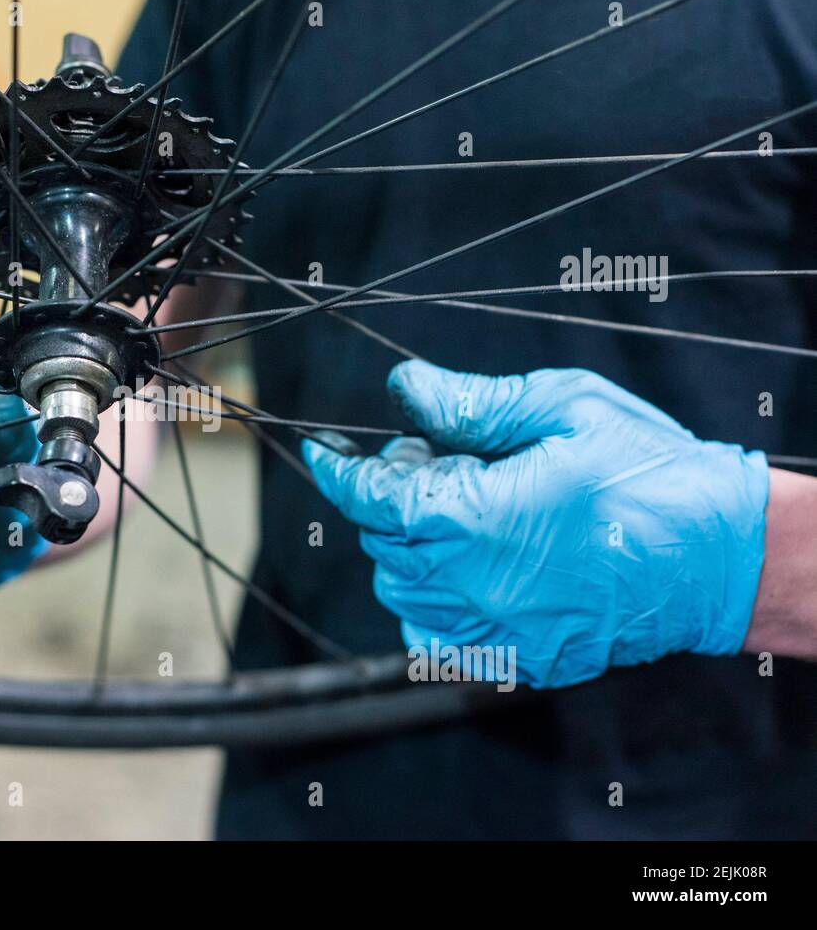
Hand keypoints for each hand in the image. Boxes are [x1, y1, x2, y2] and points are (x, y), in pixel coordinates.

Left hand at [303, 360, 768, 687]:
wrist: (720, 556)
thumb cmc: (647, 472)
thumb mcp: (560, 411)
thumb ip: (470, 404)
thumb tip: (404, 387)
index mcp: (474, 519)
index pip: (372, 498)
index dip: (340, 470)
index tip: (323, 450)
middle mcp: (470, 585)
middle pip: (382, 541)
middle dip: (392, 494)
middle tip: (437, 458)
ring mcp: (492, 630)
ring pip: (402, 589)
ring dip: (410, 544)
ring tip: (464, 506)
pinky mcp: (515, 657)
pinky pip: (433, 636)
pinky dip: (429, 601)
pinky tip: (466, 566)